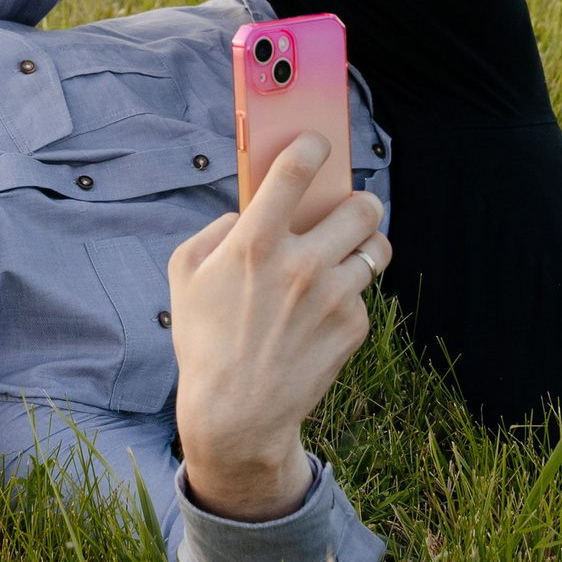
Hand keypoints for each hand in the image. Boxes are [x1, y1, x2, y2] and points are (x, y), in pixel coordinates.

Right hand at [168, 133, 388, 520]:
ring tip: (346, 251)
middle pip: (362, 205)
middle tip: (347, 206)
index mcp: (255, 243)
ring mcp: (333, 297)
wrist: (237, 416)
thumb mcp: (185, 274)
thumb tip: (247, 211)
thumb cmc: (205, 341)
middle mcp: (301, 264)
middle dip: (357, 200)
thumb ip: (215, 230)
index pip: (296, 170)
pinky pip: (364, 293)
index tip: (318, 145)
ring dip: (363, 244)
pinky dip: (348, 295)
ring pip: (377, 246)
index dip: (312, 147)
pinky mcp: (353, 327)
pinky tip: (323, 310)